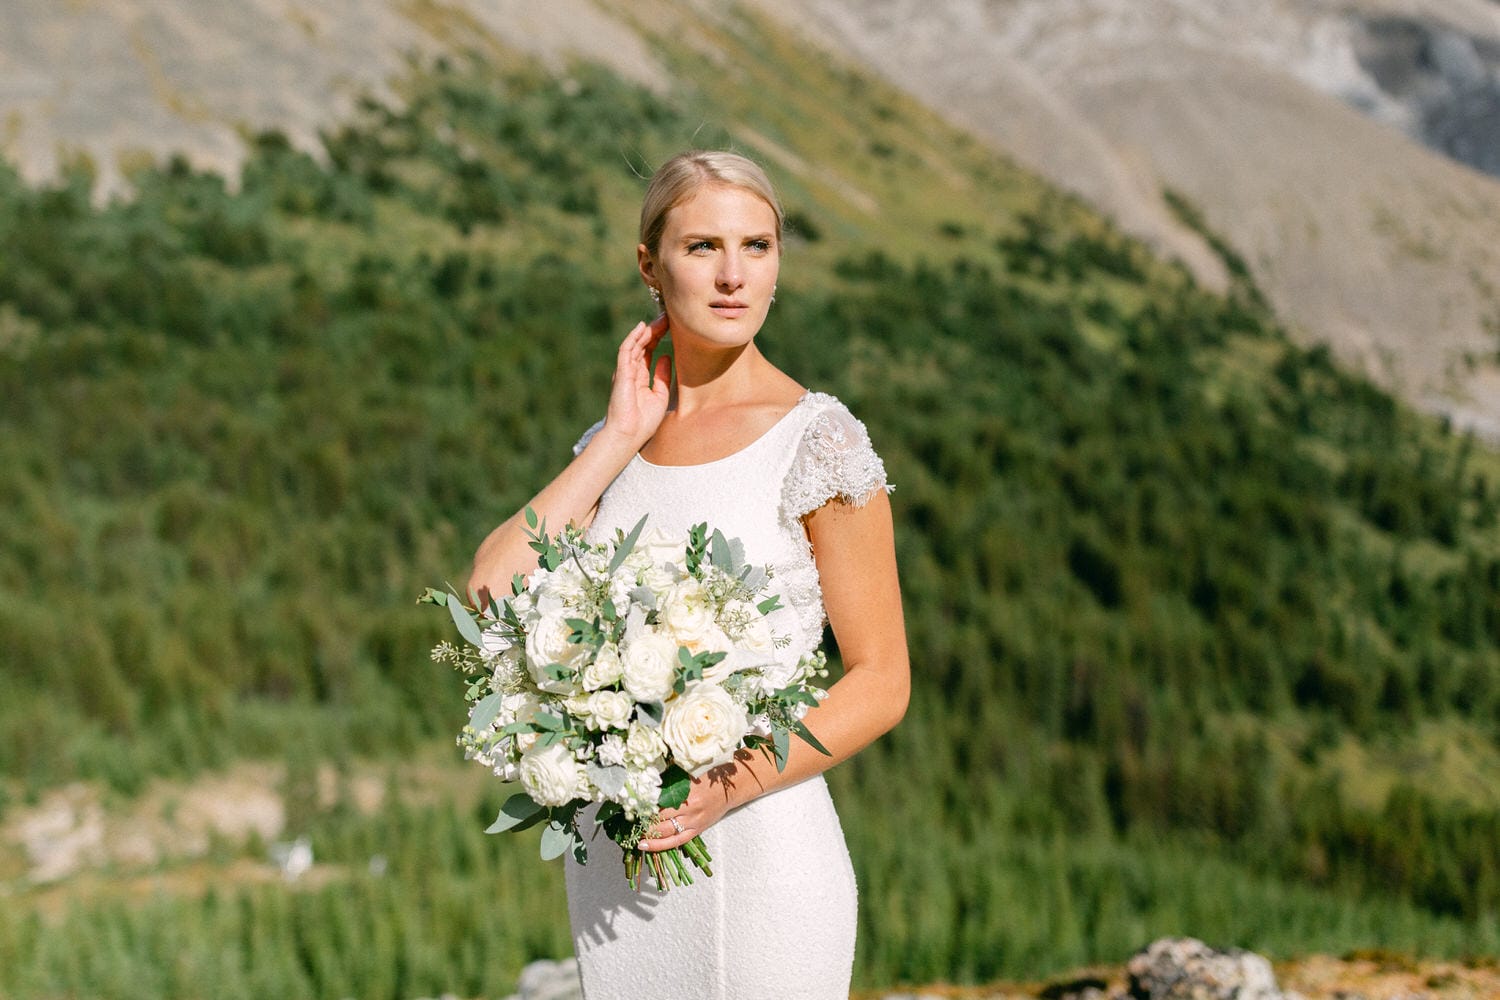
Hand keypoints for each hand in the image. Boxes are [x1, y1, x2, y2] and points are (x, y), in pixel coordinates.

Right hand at [601, 313, 670, 449]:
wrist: (629, 435)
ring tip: (660, 319)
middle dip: (655, 331)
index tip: (671, 327)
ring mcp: (625, 372)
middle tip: (668, 317)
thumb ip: (662, 377)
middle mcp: (631, 373)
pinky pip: (626, 351)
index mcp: (639, 379)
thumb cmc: (643, 422)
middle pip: (642, 346)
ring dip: (646, 331)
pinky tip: (642, 328)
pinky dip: (634, 338)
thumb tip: (667, 357)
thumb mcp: (659, 395)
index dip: (658, 339)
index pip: (648, 353)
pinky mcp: (621, 373)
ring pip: (635, 345)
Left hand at [638, 755, 750, 851]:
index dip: (643, 805)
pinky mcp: (696, 830)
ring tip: (632, 835)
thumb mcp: (688, 774)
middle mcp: (689, 809)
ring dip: (647, 834)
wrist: (730, 788)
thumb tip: (646, 782)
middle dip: (642, 821)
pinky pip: (676, 841)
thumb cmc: (708, 777)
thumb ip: (669, 780)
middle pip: (660, 818)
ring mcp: (693, 822)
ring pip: (665, 832)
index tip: (629, 806)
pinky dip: (659, 845)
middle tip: (626, 821)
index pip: (659, 801)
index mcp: (687, 792)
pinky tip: (645, 846)